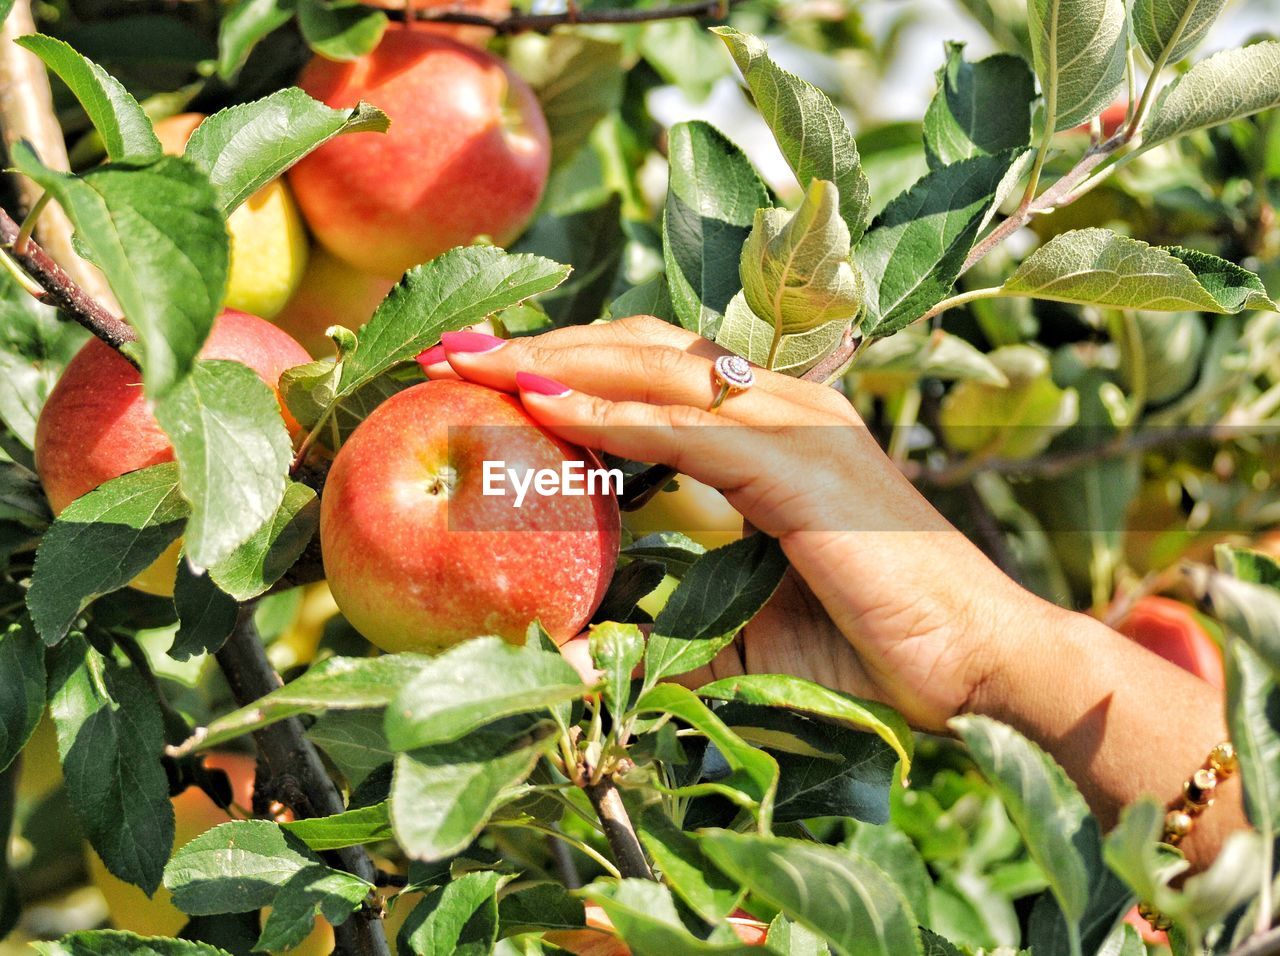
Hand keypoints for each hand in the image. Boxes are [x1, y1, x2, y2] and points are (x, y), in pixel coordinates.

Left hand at [423, 315, 1048, 730]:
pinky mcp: (806, 465)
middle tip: (450, 353)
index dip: (567, 364)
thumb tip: (579, 654)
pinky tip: (541, 407)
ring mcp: (799, 426)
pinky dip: (610, 413)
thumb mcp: (742, 628)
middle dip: (540, 347)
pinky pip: (688, 427)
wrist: (979, 670)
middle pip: (640, 348)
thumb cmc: (872, 646)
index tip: (481, 375)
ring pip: (656, 368)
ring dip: (557, 362)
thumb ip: (667, 624)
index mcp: (772, 430)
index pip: (651, 373)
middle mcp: (785, 407)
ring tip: (470, 365)